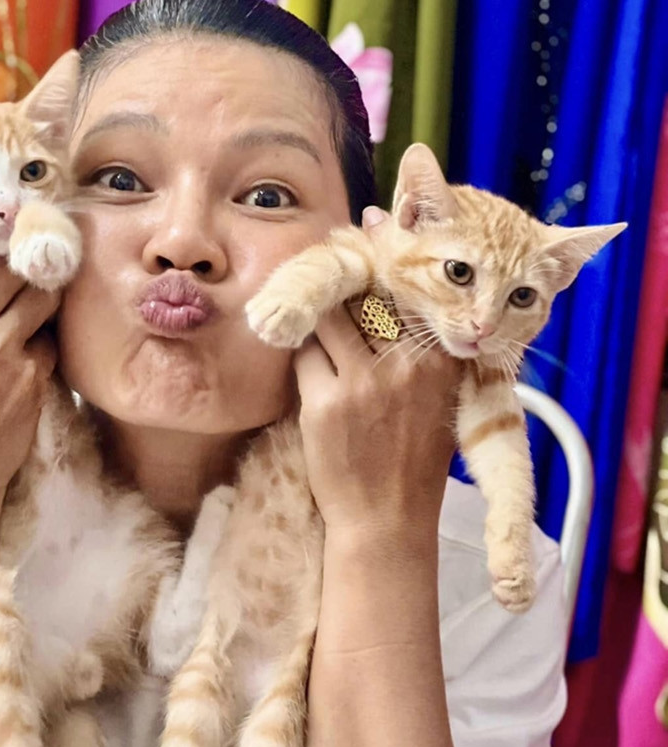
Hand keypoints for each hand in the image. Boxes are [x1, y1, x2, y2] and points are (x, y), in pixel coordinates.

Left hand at [294, 208, 461, 546]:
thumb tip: (404, 301)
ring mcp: (366, 381)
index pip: (413, 288)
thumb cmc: (413, 462)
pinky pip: (305, 355)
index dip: (389, 255)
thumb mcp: (440, 400)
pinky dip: (303, 355)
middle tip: (328, 250)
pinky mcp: (327, 401)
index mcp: (443, 358)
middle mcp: (408, 363)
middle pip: (367, 292)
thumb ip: (426, 353)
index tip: (374, 226)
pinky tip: (306, 361)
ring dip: (317, 312)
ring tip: (309, 306)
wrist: (387, 521)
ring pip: (329, 318)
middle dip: (345, 271)